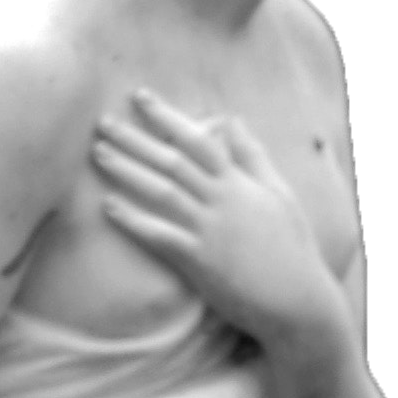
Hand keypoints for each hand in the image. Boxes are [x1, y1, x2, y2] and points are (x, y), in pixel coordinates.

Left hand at [92, 88, 341, 349]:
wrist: (298, 300)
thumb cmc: (292, 248)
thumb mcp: (279, 194)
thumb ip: (253, 156)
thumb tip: (234, 120)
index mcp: (239, 183)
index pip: (198, 138)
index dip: (167, 116)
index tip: (139, 97)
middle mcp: (222, 200)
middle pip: (172, 160)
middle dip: (135, 138)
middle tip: (102, 122)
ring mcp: (210, 230)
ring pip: (162, 191)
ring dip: (127, 171)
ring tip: (98, 153)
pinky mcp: (201, 262)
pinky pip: (161, 235)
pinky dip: (133, 220)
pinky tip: (107, 207)